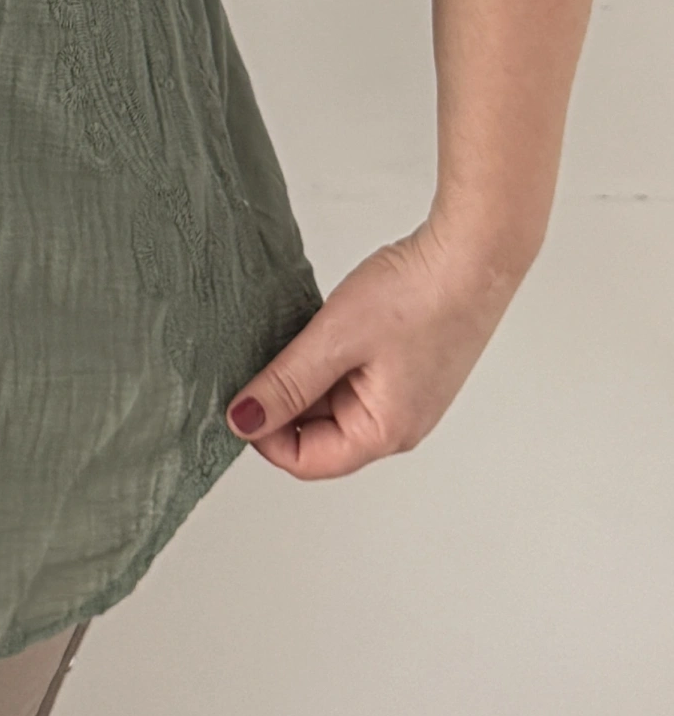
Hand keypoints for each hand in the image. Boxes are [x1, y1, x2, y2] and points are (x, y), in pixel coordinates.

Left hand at [224, 221, 524, 478]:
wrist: (474, 254)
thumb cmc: (418, 297)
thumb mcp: (335, 339)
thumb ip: (287, 383)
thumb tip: (243, 420)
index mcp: (385, 433)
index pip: (308, 461)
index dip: (266, 433)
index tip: (240, 395)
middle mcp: (399, 424)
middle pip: (321, 433)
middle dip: (287, 398)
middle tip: (266, 352)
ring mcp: (406, 395)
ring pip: (335, 401)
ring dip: (308, 374)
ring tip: (300, 332)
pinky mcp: (408, 366)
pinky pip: (355, 376)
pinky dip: (331, 357)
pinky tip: (326, 324)